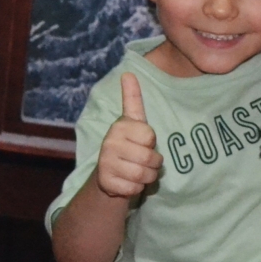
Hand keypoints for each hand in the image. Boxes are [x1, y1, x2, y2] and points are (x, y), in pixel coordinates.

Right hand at [96, 73, 161, 197]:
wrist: (108, 174)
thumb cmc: (128, 144)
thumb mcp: (133, 121)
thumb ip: (133, 98)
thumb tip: (128, 72)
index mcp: (119, 126)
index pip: (150, 137)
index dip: (151, 142)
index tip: (142, 141)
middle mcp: (110, 143)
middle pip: (151, 158)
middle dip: (153, 163)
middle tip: (143, 161)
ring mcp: (106, 163)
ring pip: (144, 175)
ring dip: (147, 177)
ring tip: (138, 171)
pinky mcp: (106, 183)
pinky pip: (135, 189)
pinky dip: (137, 188)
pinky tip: (127, 182)